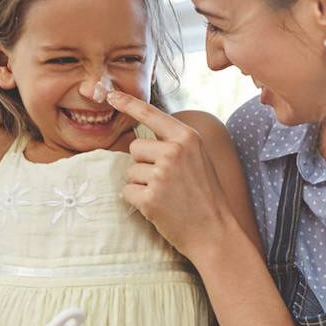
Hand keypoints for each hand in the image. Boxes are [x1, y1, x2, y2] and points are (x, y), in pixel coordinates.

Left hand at [105, 90, 235, 262]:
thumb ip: (175, 144)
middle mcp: (174, 151)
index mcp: (187, 138)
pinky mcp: (150, 197)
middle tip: (167, 182)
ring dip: (141, 184)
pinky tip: (158, 207)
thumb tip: (141, 137)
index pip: (151, 114)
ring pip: (130, 171)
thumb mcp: (198, 159)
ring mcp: (161, 174)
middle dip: (143, 163)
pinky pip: (127, 191)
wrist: (215, 232)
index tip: (111, 94)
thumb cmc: (205, 196)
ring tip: (166, 195)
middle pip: (135, 147)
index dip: (128, 103)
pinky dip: (138, 201)